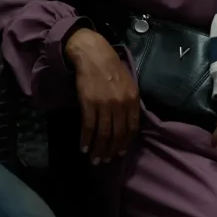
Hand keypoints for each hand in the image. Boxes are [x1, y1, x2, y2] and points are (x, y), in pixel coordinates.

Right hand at [65, 28, 139, 163]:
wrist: (94, 55)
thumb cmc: (112, 69)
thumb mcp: (129, 84)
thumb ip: (129, 103)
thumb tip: (127, 124)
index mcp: (133, 99)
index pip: (131, 128)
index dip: (125, 143)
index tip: (119, 153)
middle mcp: (121, 104)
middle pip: (117, 134)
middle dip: (111, 151)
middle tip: (105, 161)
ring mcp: (105, 104)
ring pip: (103, 134)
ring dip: (98, 149)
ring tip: (94, 159)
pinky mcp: (89, 104)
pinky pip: (89, 127)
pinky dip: (86, 140)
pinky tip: (84, 147)